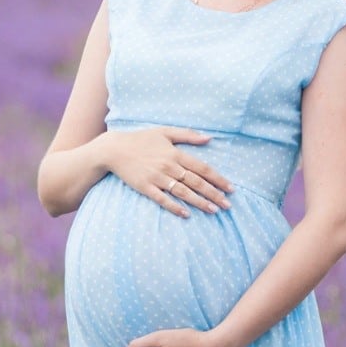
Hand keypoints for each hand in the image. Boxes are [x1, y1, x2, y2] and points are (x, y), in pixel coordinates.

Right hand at [102, 127, 233, 216]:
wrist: (114, 149)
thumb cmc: (141, 139)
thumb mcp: (165, 132)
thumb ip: (188, 135)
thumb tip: (209, 138)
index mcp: (176, 153)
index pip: (202, 168)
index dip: (218, 179)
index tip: (231, 188)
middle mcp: (169, 166)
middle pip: (196, 182)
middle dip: (214, 194)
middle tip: (228, 205)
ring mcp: (157, 178)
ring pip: (183, 192)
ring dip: (199, 202)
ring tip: (213, 210)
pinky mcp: (145, 187)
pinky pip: (163, 199)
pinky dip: (175, 207)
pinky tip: (186, 214)